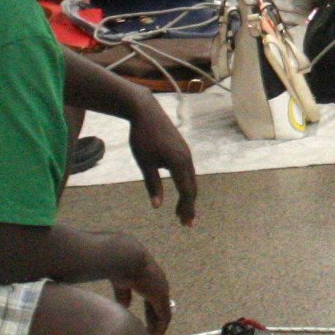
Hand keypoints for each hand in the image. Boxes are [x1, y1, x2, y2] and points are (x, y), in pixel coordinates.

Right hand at [111, 244, 173, 334]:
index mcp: (150, 280)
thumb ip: (124, 294)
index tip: (143, 325)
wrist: (124, 258)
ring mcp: (162, 290)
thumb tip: (126, 306)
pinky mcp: (161, 297)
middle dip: (154, 323)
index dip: (149, 314)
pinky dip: (160, 329)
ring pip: (164, 315)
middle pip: (159, 309)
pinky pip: (164, 317)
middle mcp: (160, 284)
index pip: (152, 301)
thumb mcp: (122, 282)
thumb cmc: (119, 266)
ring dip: (158, 329)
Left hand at [127, 90, 197, 225]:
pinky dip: (186, 184)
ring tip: (181, 211)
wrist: (145, 111)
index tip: (186, 223)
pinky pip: (188, 171)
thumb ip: (152, 184)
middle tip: (186, 223)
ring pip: (191, 179)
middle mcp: (187, 159)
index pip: (186, 192)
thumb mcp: (144, 163)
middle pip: (192, 187)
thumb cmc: (142, 137)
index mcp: (179, 163)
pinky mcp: (182, 149)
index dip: (187, 209)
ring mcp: (186, 153)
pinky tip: (180, 190)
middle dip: (189, 206)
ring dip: (188, 196)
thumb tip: (157, 206)